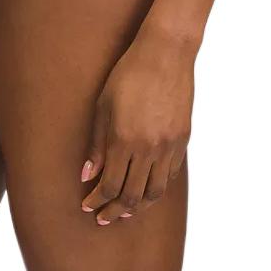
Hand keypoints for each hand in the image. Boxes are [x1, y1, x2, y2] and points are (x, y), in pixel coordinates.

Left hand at [80, 29, 194, 225]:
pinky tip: (146, 189)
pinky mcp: (183, 140)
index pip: (109, 186)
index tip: (87, 206)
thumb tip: (87, 175)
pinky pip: (169, 176)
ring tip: (125, 210)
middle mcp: (148, 148)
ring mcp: (169, 146)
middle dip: (114, 211)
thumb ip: (96, 144)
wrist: (167, 53)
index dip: (96, 201)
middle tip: (103, 218)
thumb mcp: (103, 106)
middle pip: (131, 196)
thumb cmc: (128, 74)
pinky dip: (156, 188)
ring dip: (138, 206)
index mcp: (124, 140)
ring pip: (155, 192)